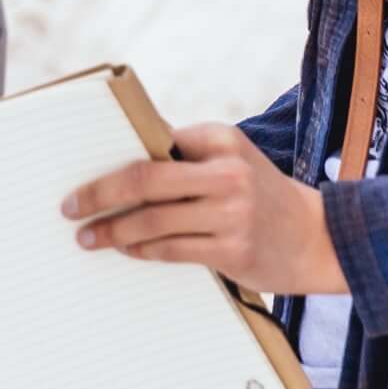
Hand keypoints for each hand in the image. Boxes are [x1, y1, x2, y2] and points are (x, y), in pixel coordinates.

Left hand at [63, 122, 345, 294]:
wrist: (319, 238)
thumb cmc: (260, 195)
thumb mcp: (231, 159)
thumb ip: (186, 154)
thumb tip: (119, 154)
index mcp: (221, 139)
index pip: (154, 141)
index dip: (112, 156)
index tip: (76, 167)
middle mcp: (227, 172)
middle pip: (144, 179)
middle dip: (98, 193)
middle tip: (69, 206)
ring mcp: (232, 212)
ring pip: (153, 220)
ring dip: (113, 230)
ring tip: (87, 237)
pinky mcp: (233, 249)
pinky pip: (171, 249)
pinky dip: (141, 249)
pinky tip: (125, 249)